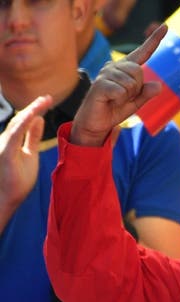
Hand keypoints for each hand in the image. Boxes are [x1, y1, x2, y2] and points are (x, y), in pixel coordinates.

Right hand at [0, 95, 52, 227]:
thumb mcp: (30, 154)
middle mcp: (4, 139)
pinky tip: (34, 115)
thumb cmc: (17, 179)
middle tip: (48, 97)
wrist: (6, 199)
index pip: (24, 121)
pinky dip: (24, 124)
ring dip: (31, 111)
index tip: (48, 99)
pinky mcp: (5, 153)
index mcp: (11, 140)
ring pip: (18, 124)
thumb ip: (33, 137)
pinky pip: (16, 135)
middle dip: (34, 107)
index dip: (35, 109)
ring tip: (43, 102)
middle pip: (21, 119)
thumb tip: (40, 119)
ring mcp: (3, 145)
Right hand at [70, 24, 167, 146]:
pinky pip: (121, 91)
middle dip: (136, 89)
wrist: (97, 123)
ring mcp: (106, 74)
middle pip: (138, 72)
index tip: (165, 26)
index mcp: (126, 69)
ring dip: (127, 96)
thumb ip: (146, 94)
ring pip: (131, 83)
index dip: (154, 40)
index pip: (143, 53)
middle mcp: (115, 67)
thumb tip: (159, 85)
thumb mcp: (136, 103)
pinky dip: (120, 100)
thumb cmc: (114, 109)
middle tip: (124, 97)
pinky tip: (110, 101)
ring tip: (116, 100)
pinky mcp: (100, 84)